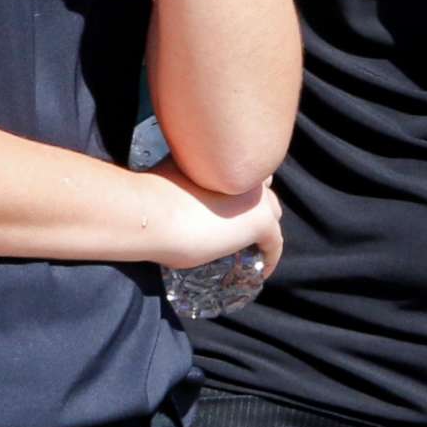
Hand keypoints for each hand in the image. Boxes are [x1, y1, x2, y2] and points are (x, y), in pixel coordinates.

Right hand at [148, 165, 284, 275]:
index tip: (227, 205)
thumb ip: (188, 175)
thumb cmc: (152, 194)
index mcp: (224, 155)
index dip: (237, 186)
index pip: (242, 167)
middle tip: (237, 229)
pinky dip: (269, 257)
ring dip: (262, 229)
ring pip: (270, 213)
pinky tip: (259, 270)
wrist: (152, 213)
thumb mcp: (173, 174)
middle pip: (261, 191)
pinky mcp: (261, 221)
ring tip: (250, 248)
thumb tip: (180, 185)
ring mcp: (256, 195)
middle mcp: (244, 170)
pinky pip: (273, 242)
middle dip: (253, 207)